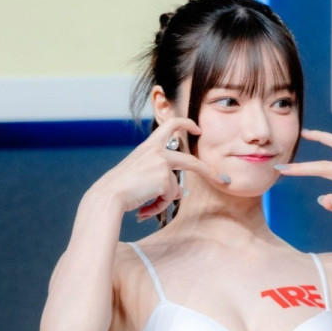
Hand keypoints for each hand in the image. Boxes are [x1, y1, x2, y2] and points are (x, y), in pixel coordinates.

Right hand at [90, 117, 227, 219]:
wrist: (109, 194)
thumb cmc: (120, 188)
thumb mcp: (140, 177)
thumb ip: (160, 179)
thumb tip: (179, 192)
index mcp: (148, 146)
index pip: (170, 125)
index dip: (186, 124)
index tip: (198, 128)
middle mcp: (157, 151)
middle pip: (190, 162)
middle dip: (208, 172)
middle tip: (222, 180)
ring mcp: (162, 164)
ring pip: (175, 188)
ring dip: (163, 200)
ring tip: (144, 206)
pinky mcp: (164, 178)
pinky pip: (169, 198)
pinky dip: (158, 205)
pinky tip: (143, 206)